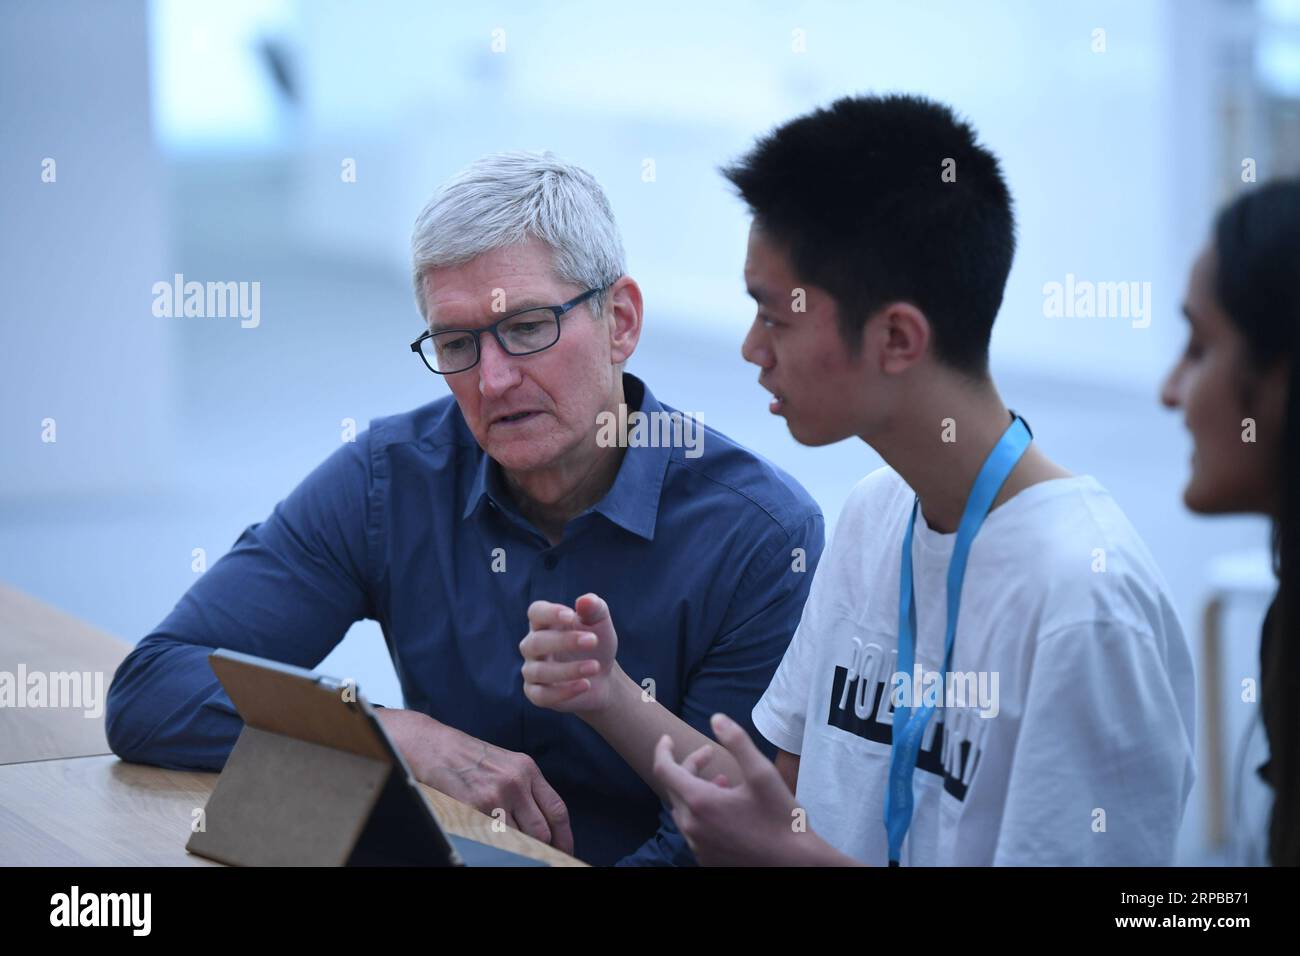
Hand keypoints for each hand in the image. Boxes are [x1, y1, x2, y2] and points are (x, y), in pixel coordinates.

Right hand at [375, 707, 573, 853]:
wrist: (434, 747)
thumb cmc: (469, 757)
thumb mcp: (506, 764)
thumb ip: (526, 789)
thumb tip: (542, 824)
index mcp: (527, 769)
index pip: (557, 810)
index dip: (564, 836)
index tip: (565, 850)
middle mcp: (515, 782)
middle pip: (541, 830)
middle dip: (541, 847)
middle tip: (537, 855)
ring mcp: (495, 796)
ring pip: (518, 838)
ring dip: (515, 847)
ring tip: (508, 846)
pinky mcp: (473, 808)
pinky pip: (492, 838)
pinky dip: (493, 844)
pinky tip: (487, 839)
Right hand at [520, 593, 619, 713]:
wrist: (602, 678)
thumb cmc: (596, 644)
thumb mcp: (600, 624)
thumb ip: (594, 608)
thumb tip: (585, 600)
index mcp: (544, 623)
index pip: (536, 612)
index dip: (549, 613)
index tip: (571, 615)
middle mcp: (532, 645)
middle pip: (536, 642)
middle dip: (564, 641)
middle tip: (593, 640)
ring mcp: (532, 670)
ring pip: (540, 671)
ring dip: (568, 669)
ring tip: (595, 667)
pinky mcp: (536, 694)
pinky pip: (542, 695)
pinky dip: (563, 691)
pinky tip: (585, 685)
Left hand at [652, 713, 826, 865]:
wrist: (795, 863)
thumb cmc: (781, 819)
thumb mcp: (763, 773)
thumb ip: (737, 741)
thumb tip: (716, 718)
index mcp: (700, 802)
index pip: (664, 770)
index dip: (662, 750)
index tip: (667, 738)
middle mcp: (692, 826)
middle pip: (676, 787)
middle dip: (689, 766)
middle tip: (711, 754)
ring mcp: (698, 846)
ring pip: (684, 809)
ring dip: (696, 789)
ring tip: (722, 781)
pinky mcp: (707, 859)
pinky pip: (694, 830)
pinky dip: (702, 812)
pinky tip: (726, 809)